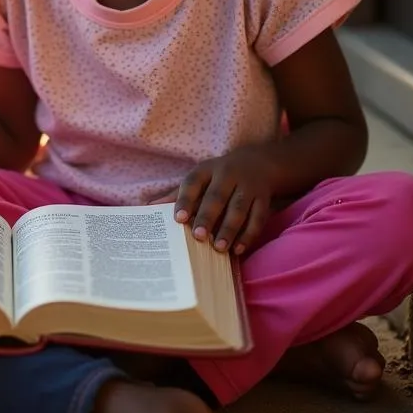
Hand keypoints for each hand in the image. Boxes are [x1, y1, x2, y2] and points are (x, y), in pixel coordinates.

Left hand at [152, 148, 274, 254]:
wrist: (258, 163)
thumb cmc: (219, 176)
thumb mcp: (199, 178)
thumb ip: (177, 194)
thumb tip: (148, 208)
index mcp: (207, 169)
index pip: (193, 182)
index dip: (185, 199)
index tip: (178, 218)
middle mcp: (227, 175)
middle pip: (217, 196)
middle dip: (207, 216)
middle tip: (198, 236)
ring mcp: (248, 186)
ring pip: (239, 208)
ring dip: (229, 229)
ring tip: (218, 247)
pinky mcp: (263, 199)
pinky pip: (258, 218)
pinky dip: (249, 235)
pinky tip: (238, 249)